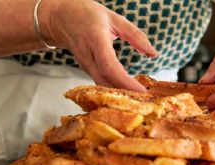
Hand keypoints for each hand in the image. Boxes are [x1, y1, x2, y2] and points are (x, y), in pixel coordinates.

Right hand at [43, 0, 157, 90]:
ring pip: (101, 84)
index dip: (125, 81)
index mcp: (95, 38)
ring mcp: (84, 64)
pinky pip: (99, 82)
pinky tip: (127, 91)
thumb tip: (154, 54)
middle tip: (145, 99)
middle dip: (125, 92)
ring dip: (119, 92)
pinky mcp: (85, 69)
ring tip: (139, 97)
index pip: (109, 66)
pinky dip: (113, 88)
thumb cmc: (87, 14)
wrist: (60, 17)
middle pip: (104, 81)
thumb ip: (135, 35)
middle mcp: (87, 55)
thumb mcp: (114, 19)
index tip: (141, 90)